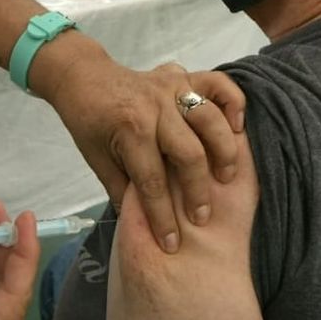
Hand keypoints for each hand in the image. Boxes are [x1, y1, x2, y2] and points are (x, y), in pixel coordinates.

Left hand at [44, 52, 246, 253]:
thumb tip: (145, 226)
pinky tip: (237, 127)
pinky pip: (217, 84)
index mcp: (130, 131)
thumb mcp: (96, 161)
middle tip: (202, 218)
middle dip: (198, 192)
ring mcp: (171, 88)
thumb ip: (122, 190)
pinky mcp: (182, 75)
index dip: (162, 217)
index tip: (171, 244)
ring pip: (210, 119)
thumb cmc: (89, 123)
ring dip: (224, 151)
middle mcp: (154, 108)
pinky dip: (233, 102)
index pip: (152, 182)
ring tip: (225, 177)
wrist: (84, 79)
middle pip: (189, 154)